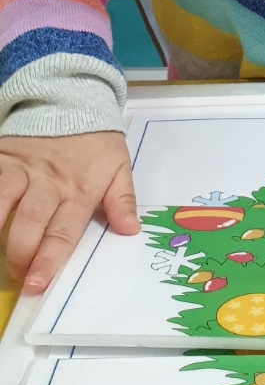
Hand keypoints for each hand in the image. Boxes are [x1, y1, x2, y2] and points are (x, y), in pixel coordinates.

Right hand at [0, 133, 139, 293]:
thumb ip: (123, 200)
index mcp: (78, 189)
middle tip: (15, 276)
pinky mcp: (2, 156)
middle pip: (30, 221)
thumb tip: (131, 231)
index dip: (49, 260)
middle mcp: (47, 181)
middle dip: (20, 252)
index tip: (36, 284)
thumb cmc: (96, 142)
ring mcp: (21, 168)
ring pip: (1, 199)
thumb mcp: (119, 166)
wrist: (71, 100)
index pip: (63, 231)